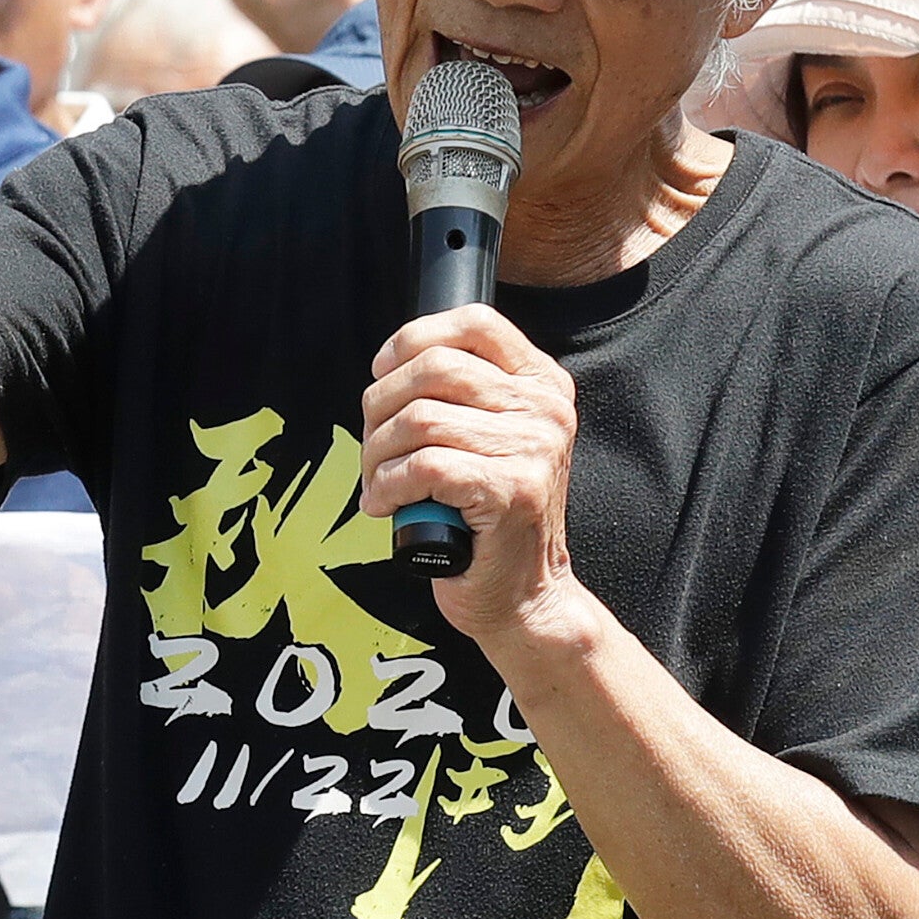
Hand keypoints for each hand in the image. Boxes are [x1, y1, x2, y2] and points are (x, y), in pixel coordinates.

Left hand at [356, 305, 578, 641]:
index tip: (382, 373)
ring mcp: (533, 448)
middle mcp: (545, 409)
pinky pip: (422, 466)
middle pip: (434, 368)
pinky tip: (386, 505)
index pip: (475, 323)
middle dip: (380, 406)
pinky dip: (388, 486)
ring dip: (377, 455)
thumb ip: (460, 397)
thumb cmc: (488, 520)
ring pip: (419, 419)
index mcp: (542, 385)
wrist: (523, 595)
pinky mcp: (511, 489)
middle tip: (373, 447)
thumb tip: (389, 367)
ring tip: (378, 483)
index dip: (413, 339)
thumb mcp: (488, 440)